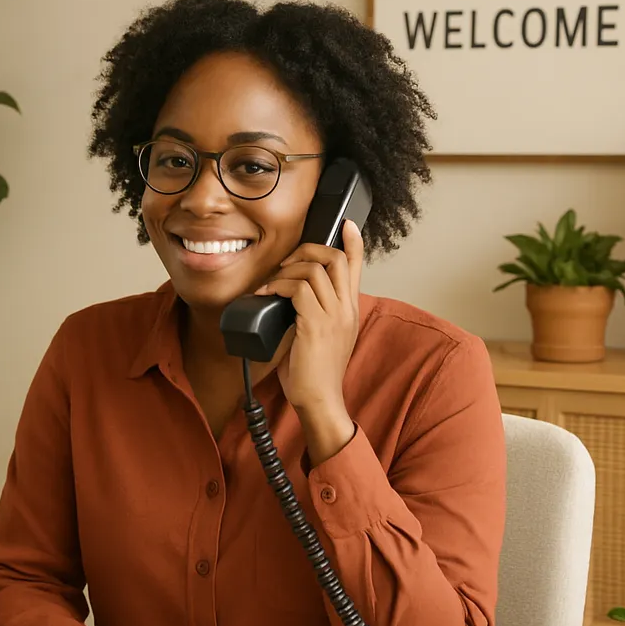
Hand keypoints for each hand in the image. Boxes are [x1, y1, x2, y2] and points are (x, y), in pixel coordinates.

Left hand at [255, 219, 363, 463]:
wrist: (320, 401)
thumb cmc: (315, 374)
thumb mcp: (321, 337)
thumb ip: (315, 314)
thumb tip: (290, 296)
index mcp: (350, 310)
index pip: (357, 267)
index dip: (353, 243)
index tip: (348, 224)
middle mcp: (346, 309)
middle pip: (336, 259)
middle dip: (308, 250)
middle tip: (288, 261)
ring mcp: (333, 316)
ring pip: (314, 270)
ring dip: (287, 271)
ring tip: (271, 285)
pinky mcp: (315, 324)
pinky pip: (298, 288)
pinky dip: (279, 285)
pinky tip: (267, 295)